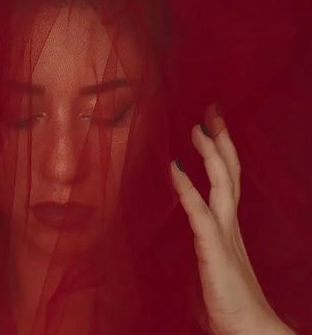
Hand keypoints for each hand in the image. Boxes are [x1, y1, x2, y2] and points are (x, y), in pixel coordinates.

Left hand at [170, 104, 294, 334]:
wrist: (249, 331)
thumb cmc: (230, 298)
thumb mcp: (216, 257)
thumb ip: (207, 235)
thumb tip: (194, 214)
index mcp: (229, 223)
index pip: (228, 177)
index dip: (222, 150)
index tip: (213, 124)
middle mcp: (230, 222)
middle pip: (229, 172)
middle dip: (220, 140)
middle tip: (212, 111)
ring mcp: (224, 233)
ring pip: (221, 184)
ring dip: (210, 153)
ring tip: (198, 127)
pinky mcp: (214, 248)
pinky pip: (198, 212)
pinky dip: (187, 187)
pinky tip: (175, 168)